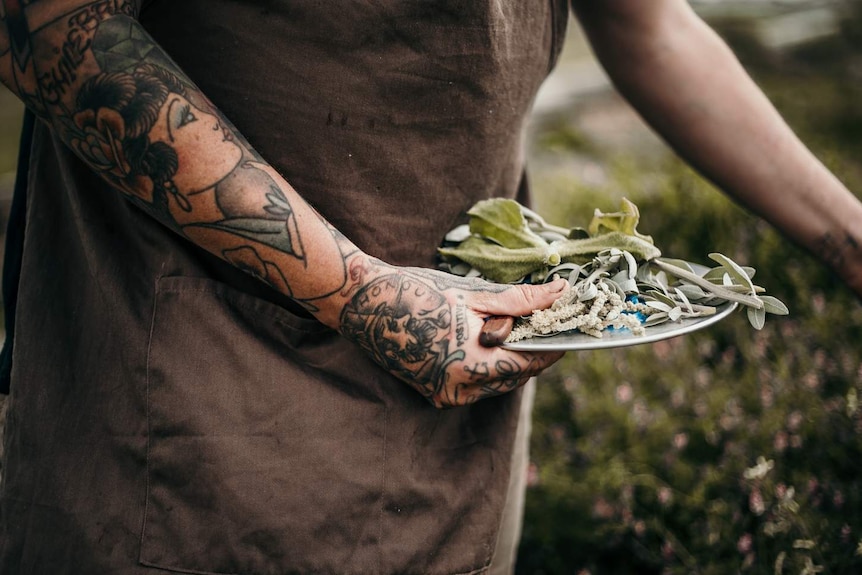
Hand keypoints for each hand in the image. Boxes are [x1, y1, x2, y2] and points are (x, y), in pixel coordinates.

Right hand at [337, 259, 567, 406]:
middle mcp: (459, 390)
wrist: (364, 304)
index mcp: (472, 366)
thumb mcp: (473, 295)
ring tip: (521, 328)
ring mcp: (445, 395)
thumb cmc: (417, 292)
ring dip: (512, 360)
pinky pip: (476, 384)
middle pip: (515, 377)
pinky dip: (489, 366)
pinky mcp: (435, 392)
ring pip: (496, 383)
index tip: (568, 328)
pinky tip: (491, 340)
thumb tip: (559, 294)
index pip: (529, 364)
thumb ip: (520, 301)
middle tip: (547, 322)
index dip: (552, 346)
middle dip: (533, 352)